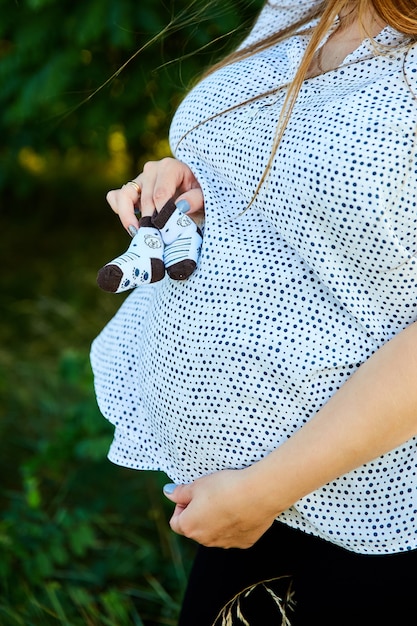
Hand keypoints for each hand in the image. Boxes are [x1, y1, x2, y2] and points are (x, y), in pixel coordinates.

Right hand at [106, 157, 203, 233]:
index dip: (162, 215)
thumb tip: (181, 206)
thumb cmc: (200, 194)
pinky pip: (115, 197)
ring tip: (138, 234)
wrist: (194, 192)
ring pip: (124, 196)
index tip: (167, 230)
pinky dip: (120, 211)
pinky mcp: (130, 189)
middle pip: (145, 199)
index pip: (160, 194)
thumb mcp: (205, 197)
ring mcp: (139, 179)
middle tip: (158, 239)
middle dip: (150, 221)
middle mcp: (152, 169)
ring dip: (128, 217)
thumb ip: (196, 199)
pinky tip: (133, 226)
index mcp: (170, 167)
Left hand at [163, 468, 279, 548]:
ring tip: (228, 500)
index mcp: (189, 526)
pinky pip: (233, 534)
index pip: (176, 521)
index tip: (193, 494)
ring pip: (214, 532)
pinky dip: (234, 524)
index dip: (182, 505)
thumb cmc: (224, 487)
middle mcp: (205, 540)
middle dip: (199, 513)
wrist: (258, 494)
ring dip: (216, 519)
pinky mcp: (244, 543)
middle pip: (195, 528)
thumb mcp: (198, 484)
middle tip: (211, 495)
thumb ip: (180, 492)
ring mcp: (225, 544)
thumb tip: (168, 492)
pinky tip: (241, 509)